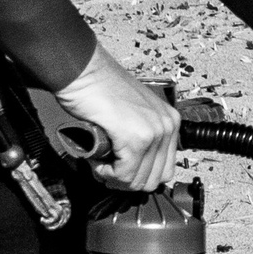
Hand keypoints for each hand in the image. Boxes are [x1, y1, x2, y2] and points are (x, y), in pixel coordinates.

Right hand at [55, 44, 179, 191]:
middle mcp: (167, 126)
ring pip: (139, 180)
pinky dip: (108, 174)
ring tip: (101, 164)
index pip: (165, 169)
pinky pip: (125, 174)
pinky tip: (98, 162)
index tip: (121, 172)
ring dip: (115, 178)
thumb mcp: (133, 113)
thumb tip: (136, 167)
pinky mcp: (136, 138)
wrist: (83, 72)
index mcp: (170, 120)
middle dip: (127, 181)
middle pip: (154, 179)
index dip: (140, 177)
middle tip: (108, 171)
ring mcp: (154, 132)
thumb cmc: (99, 88)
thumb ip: (141, 135)